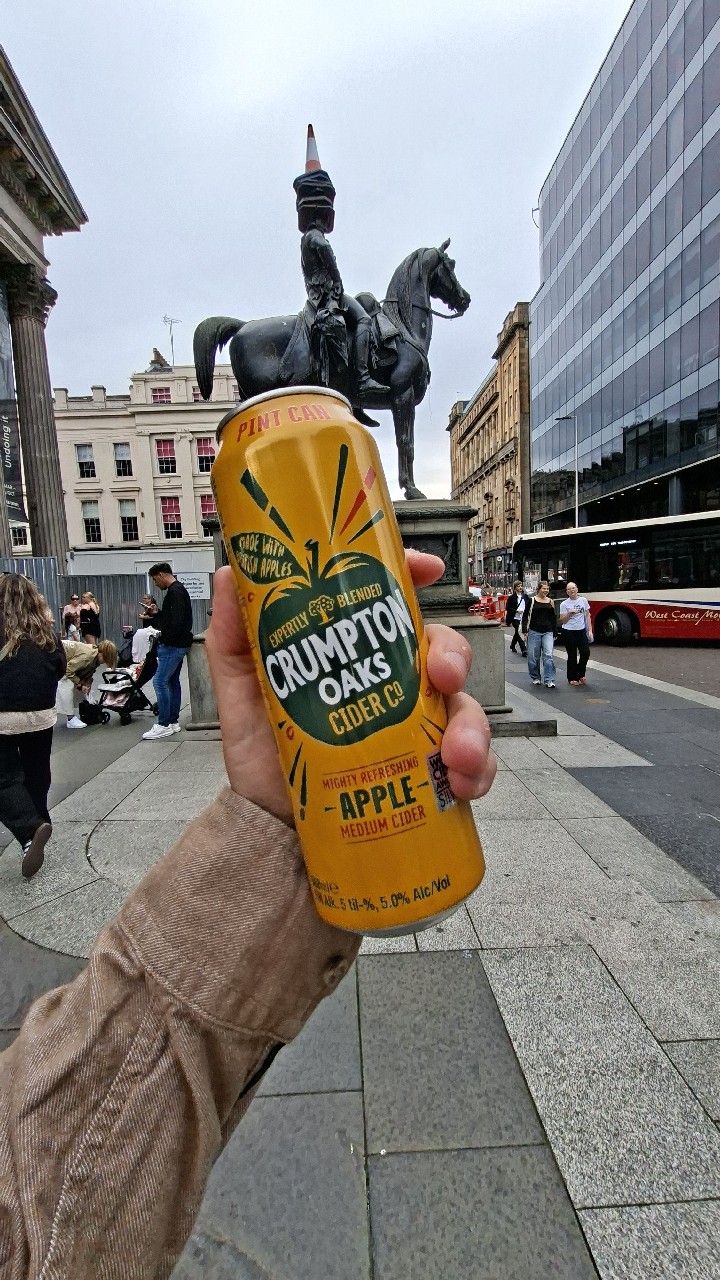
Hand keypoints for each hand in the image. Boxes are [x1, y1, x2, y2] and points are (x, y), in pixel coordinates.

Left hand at [206, 551, 496, 825]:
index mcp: (355, 654)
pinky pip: (473, 766)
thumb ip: (234, 637)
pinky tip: (460, 783)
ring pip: (465, 708)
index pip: (392, 603)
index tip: (427, 570)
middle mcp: (394, 685)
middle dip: (453, 655)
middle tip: (441, 676)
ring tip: (455, 754)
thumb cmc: (261, 755)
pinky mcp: (429, 774)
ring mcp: (417, 729)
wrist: (269, 831)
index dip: (413, 576)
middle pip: (441, 649)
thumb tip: (229, 575)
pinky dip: (478, 772)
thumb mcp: (241, 692)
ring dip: (472, 725)